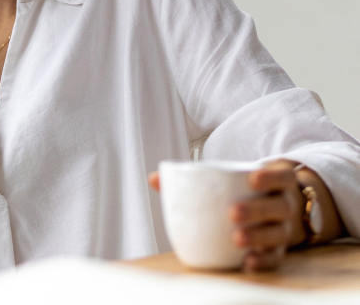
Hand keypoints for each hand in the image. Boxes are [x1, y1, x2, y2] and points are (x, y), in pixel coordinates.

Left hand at [149, 160, 303, 271]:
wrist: (277, 209)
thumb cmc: (244, 192)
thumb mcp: (231, 179)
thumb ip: (195, 177)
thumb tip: (155, 179)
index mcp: (277, 184)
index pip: (282, 177)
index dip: (270, 177)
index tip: (252, 179)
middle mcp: (286, 206)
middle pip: (279, 207)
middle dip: (256, 210)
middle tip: (232, 213)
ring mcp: (284, 230)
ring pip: (277, 234)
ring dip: (258, 237)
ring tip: (236, 239)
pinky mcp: (279, 250)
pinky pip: (275, 258)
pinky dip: (262, 261)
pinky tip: (245, 262)